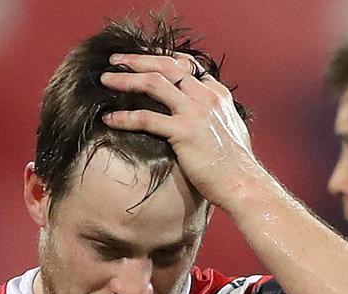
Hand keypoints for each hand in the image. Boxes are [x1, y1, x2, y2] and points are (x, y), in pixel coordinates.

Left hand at [100, 53, 264, 209]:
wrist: (242, 183)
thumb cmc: (235, 164)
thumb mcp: (230, 129)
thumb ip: (215, 115)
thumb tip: (204, 116)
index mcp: (217, 94)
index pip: (187, 65)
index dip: (161, 57)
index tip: (142, 56)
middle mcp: (206, 97)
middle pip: (166, 66)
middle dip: (138, 60)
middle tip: (116, 60)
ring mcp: (195, 112)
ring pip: (154, 83)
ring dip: (126, 79)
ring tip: (106, 80)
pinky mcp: (184, 132)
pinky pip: (147, 118)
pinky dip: (125, 117)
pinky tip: (109, 118)